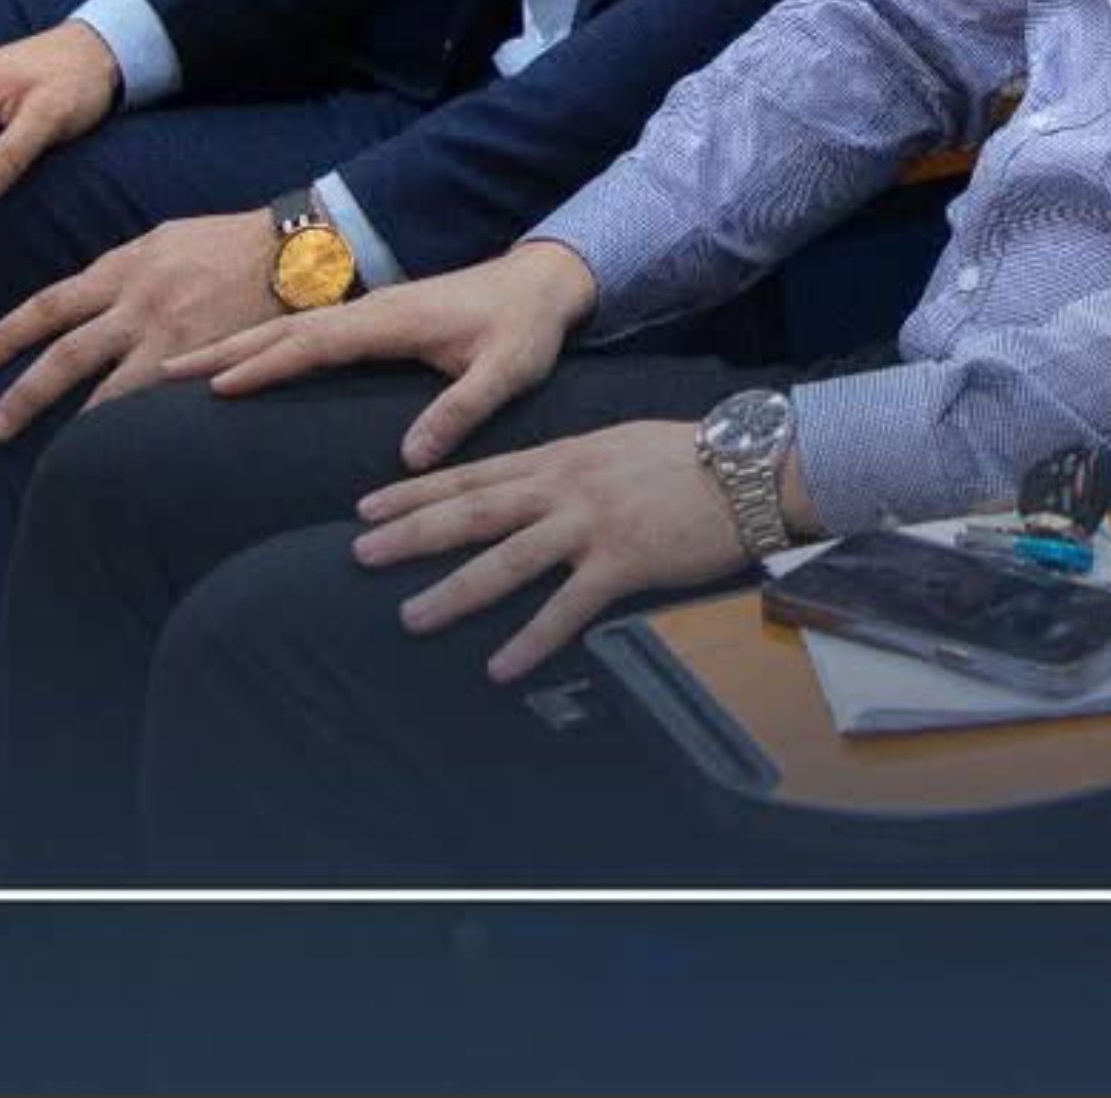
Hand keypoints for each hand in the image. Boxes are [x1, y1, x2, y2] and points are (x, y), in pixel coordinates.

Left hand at [0, 208, 315, 439]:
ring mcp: (170, 336)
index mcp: (124, 267)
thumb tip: (89, 298)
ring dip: (69, 423)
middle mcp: (138, 302)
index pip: (50, 305)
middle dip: (23, 394)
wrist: (295, 249)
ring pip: (104, 388)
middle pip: (64, 354)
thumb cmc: (229, 242)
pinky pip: (153, 402)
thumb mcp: (165, 239)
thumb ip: (125, 271)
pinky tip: (111, 455)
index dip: (8, 334)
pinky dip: (127, 428)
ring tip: (48, 461)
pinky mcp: (204, 361)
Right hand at [199, 235, 596, 454]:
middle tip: (163, 370)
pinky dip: (263, 345)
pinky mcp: (373, 320)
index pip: (313, 343)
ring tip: (179, 367)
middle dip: (223, 350)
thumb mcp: (507, 371)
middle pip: (282, 329)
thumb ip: (461, 410)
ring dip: (234, 346)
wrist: (542, 282)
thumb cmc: (526, 329)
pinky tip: (240, 364)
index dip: (264, 365)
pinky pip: (304, 332)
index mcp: (391, 319)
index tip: (215, 387)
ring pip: (287, 327)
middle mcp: (369, 310)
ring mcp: (368, 311)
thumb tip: (410, 458)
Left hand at [350, 418, 754, 683]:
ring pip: (506, 559)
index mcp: (561, 456)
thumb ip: (571, 466)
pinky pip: (566, 606)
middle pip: (473, 510)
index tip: (367, 505)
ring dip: (453, 591)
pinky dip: (529, 639)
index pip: (474, 473)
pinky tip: (499, 667)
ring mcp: (591, 523)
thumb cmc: (689, 457)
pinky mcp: (623, 561)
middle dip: (411, 533)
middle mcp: (565, 486)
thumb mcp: (616, 445)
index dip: (416, 490)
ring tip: (409, 617)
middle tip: (359, 553)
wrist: (751, 466)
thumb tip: (535, 486)